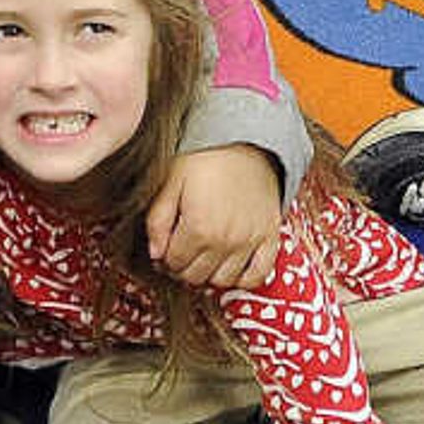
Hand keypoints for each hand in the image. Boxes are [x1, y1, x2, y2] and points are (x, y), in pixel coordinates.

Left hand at [146, 144, 284, 290]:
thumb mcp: (171, 181)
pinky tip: (230, 265)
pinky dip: (242, 278)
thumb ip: (158, 220)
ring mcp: (249, 241)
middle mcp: (226, 239)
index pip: (174, 263)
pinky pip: (257, 276)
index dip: (164, 259)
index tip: (166, 248)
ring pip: (222, 281)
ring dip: (208, 274)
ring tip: (204, 256)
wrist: (246, 142)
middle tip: (182, 252)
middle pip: (196, 276)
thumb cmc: (205, 158)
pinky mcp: (269, 237)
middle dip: (183, 268)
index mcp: (199, 226)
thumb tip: (155, 253)